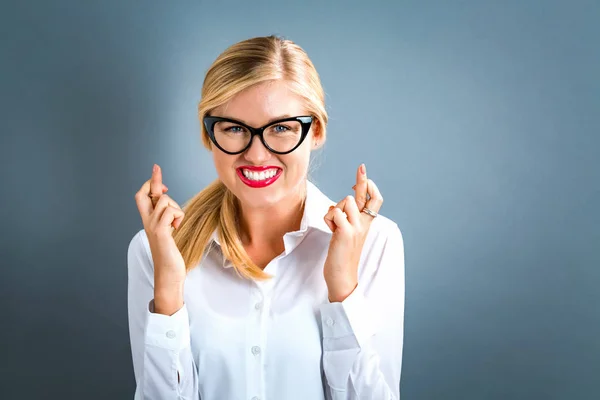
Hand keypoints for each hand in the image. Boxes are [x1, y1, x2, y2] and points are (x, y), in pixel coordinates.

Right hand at [134, 164, 186, 290]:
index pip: (142, 197)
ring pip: (166, 201)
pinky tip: (176, 229)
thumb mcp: (167, 233)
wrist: (168, 274)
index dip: (150, 183)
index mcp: (149, 221)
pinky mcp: (161, 232)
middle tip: (157, 167)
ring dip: (176, 209)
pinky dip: (178, 217)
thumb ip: (166, 219)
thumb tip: (169, 206)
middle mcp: (147, 222)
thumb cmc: (170, 255)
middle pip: (145, 194)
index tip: (158, 174)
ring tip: (176, 225)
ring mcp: (153, 226)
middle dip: (154, 179)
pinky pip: (170, 212)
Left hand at [322, 164, 382, 301]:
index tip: (363, 177)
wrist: (343, 277)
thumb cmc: (342, 255)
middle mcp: (363, 224)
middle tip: (361, 167)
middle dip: (362, 180)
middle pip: (363, 197)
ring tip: (333, 226)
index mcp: (366, 224)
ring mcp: (356, 228)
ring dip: (334, 210)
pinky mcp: (346, 233)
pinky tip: (330, 230)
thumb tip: (340, 204)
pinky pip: (335, 214)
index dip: (370, 187)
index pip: (375, 201)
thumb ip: (346, 218)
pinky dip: (329, 219)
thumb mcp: (346, 233)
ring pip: (344, 202)